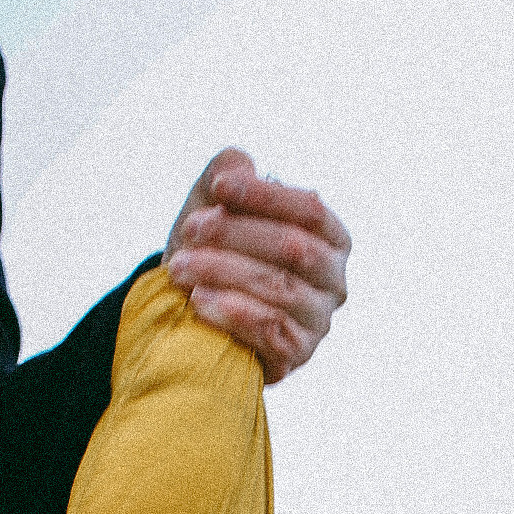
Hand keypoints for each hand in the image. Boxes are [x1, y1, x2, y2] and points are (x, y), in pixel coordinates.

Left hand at [163, 150, 350, 382]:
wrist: (200, 319)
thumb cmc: (216, 255)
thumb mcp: (216, 209)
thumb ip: (228, 175)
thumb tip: (239, 162)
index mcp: (329, 238)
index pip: (309, 210)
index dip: (265, 196)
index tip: (218, 187)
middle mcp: (334, 279)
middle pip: (293, 247)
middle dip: (236, 234)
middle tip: (190, 230)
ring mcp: (320, 318)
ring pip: (278, 287)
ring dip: (223, 272)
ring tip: (180, 268)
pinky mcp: (299, 351)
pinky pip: (270, 328)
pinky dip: (231, 312)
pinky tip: (198, 301)